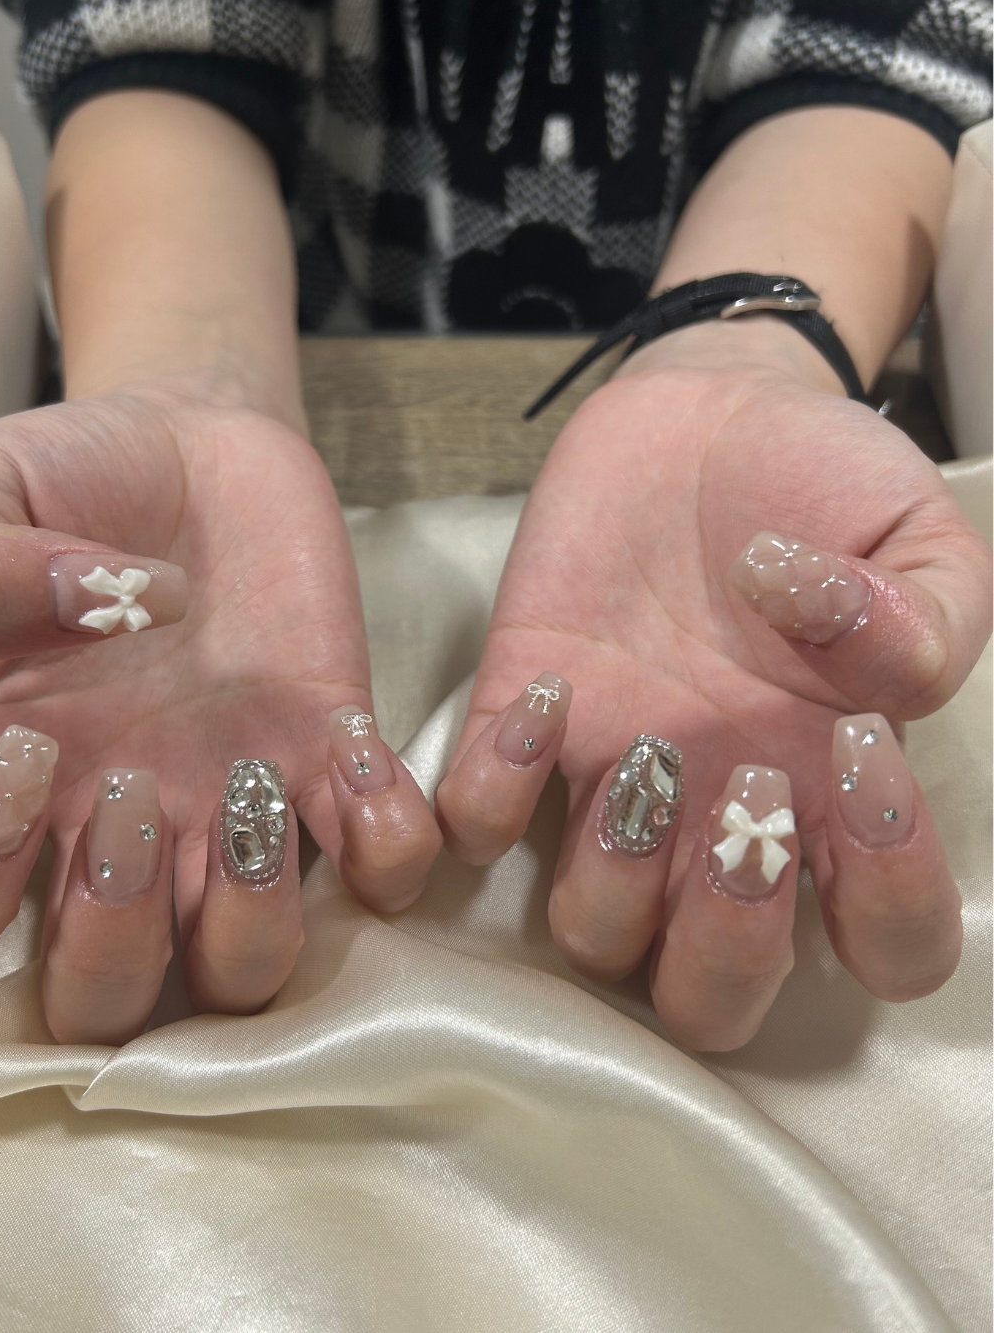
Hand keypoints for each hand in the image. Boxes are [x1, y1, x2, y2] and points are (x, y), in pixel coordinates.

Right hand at [0, 385, 439, 1042]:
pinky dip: (386, 843)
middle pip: (105, 1001)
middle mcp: (121, 827)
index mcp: (3, 783)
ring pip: (245, 971)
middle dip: (115, 938)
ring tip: (249, 787)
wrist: (196, 443)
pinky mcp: (334, 760)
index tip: (20, 758)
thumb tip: (59, 614)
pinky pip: (381, 866)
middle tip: (134, 795)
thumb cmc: (75, 480)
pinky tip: (350, 745)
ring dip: (252, 920)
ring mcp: (236, 808)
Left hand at [437, 340, 990, 1051]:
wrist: (709, 409)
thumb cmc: (823, 482)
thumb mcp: (921, 536)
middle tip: (742, 792)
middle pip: (710, 1000)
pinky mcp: (522, 714)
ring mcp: (613, 777)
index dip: (888, 899)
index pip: (886, 946)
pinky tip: (549, 688)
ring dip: (611, 876)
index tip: (860, 751)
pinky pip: (476, 818)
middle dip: (727, 942)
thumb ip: (931, 623)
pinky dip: (492, 787)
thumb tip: (863, 683)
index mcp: (832, 793)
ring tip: (646, 745)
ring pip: (590, 934)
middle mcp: (718, 817)